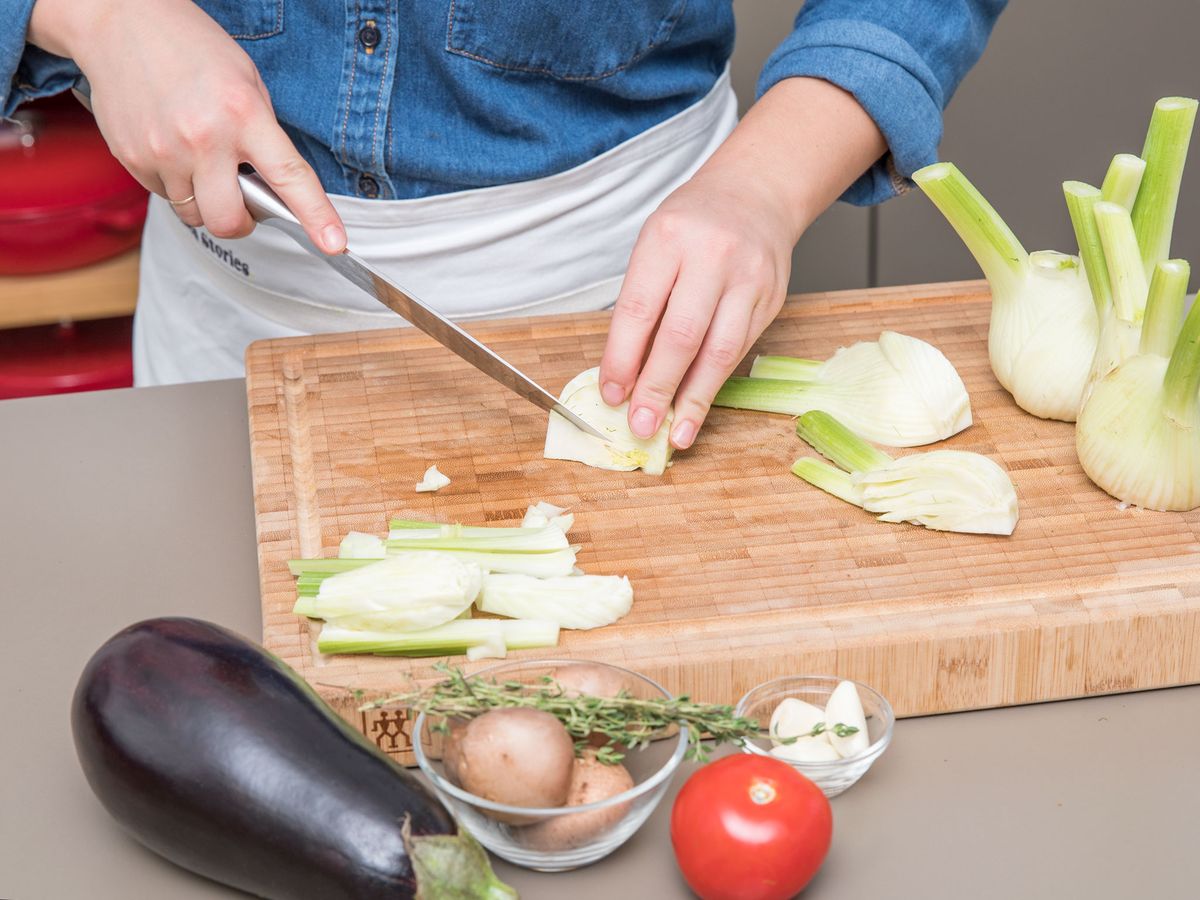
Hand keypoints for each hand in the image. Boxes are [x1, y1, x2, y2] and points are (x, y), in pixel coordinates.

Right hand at [28, 0, 344, 252]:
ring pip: (196, 215)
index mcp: (242, 114)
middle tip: (244, 202)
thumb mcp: (246, 81)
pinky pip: (166, 198)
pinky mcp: (133, 159)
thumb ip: (263, 135)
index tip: (333, 243)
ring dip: (207, 203)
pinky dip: (177, 186)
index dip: (316, 216)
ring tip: (203, 165)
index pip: (289, 177)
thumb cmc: (191, 48)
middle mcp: (202, 138)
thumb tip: (275, 187)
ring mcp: (163, 152)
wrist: (120, 22)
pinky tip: (174, 150)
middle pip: (230, 220)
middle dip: (242, 222)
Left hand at [598, 165, 793, 450]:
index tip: (612, 394)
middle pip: (681, 335)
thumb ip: (641, 304)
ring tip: (677, 433)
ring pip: (719, 351)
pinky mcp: (772, 299)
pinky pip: (740, 349)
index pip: (639, 309)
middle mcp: (711, 256)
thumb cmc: (692, 225)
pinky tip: (699, 405)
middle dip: (658, 387)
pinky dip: (715, 382)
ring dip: (694, 398)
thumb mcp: (654, 245)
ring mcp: (748, 278)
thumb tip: (624, 374)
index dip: (623, 359)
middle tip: (642, 425)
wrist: (755, 194)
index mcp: (668, 238)